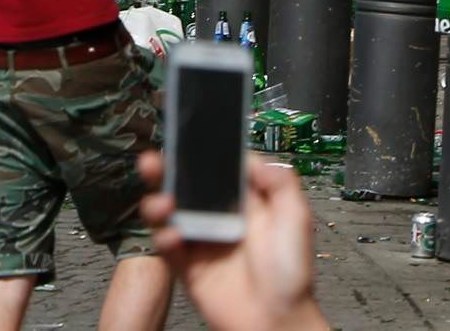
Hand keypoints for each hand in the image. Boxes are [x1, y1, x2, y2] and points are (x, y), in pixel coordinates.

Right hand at [136, 152, 323, 330]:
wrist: (278, 320)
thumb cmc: (291, 272)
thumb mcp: (296, 218)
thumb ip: (280, 182)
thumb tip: (250, 156)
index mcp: (241, 200)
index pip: (212, 167)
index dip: (196, 152)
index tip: (181, 135)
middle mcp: (216, 215)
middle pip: (182, 185)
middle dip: (164, 169)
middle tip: (153, 161)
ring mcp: (199, 239)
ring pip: (166, 211)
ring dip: (157, 202)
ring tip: (164, 203)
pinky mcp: (186, 266)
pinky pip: (165, 246)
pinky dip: (163, 238)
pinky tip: (174, 236)